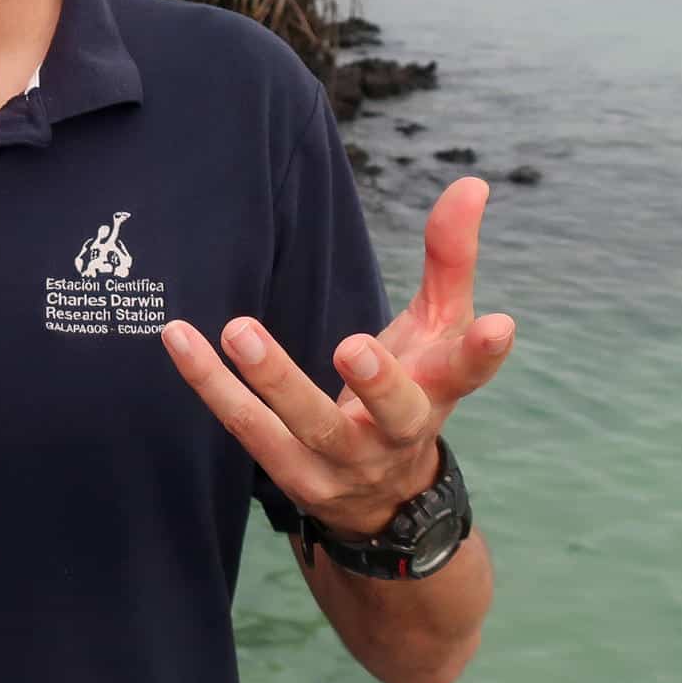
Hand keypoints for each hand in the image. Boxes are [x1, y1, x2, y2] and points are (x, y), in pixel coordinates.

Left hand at [162, 176, 514, 536]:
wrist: (384, 499)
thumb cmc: (413, 386)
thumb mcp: (439, 325)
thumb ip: (450, 256)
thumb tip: (471, 183)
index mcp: (438, 392)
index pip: (468, 371)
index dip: (484, 353)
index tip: (500, 326)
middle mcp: (397, 434)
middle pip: (393, 414)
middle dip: (376, 383)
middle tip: (352, 346)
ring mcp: (344, 463)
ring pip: (307, 427)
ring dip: (271, 380)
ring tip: (238, 330)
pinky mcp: (293, 476)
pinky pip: (247, 430)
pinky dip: (212, 387)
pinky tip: (180, 341)